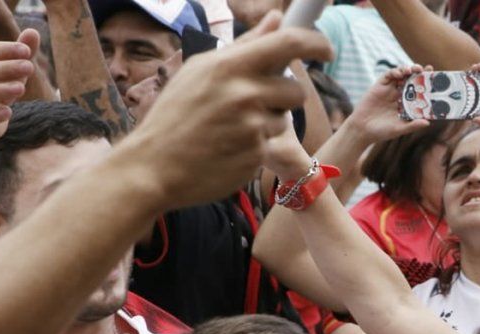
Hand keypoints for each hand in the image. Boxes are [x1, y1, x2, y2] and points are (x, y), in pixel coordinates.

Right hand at [134, 11, 332, 207]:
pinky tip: (228, 148)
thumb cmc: (174, 115)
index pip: (290, 42)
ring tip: (230, 129)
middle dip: (283, 96)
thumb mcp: (201, 71)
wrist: (153, 167)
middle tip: (251, 105)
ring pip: (284, 119)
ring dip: (267, 123)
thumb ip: (245, 46)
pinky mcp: (256, 156)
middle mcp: (245, 94)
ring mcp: (253, 127)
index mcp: (230, 65)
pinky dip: (256, 145)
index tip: (326, 49)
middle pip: (295, 89)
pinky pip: (271, 144)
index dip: (316, 42)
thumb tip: (276, 19)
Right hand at [344, 65, 429, 144]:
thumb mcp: (399, 129)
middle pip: (412, 80)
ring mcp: (390, 89)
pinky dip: (395, 72)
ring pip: (402, 75)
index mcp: (407, 104)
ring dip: (409, 69)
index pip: (420, 91)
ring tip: (414, 70)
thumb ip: (412, 125)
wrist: (362, 130)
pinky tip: (400, 74)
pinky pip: (389, 75)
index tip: (435, 78)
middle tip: (426, 69)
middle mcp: (400, 95)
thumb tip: (427, 123)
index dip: (427, 84)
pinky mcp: (379, 85)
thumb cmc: (382, 132)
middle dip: (420, 73)